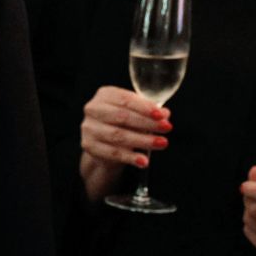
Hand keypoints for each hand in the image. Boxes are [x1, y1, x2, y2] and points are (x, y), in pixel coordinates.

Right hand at [80, 85, 170, 201]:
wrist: (103, 143)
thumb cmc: (121, 123)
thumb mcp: (135, 113)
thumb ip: (149, 112)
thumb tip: (164, 115)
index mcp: (105, 95)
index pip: (126, 99)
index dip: (145, 107)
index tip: (162, 115)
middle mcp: (93, 109)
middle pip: (122, 117)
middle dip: (147, 123)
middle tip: (166, 128)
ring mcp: (89, 128)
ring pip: (118, 135)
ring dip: (142, 141)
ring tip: (160, 143)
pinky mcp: (89, 145)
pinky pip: (112, 152)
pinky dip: (129, 157)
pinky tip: (143, 160)